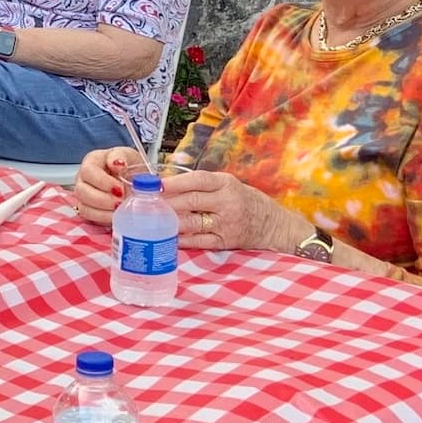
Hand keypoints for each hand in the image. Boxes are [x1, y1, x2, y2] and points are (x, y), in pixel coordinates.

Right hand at [73, 147, 140, 225]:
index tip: (119, 188)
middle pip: (82, 191)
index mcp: (92, 161)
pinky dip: (104, 218)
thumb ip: (122, 156)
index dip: (102, 181)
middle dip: (103, 199)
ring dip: (103, 211)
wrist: (137, 182)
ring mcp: (84, 196)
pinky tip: (116, 216)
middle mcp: (84, 179)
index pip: (88, 171)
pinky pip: (90, 218)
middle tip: (120, 201)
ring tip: (120, 209)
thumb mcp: (129, 156)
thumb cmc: (130, 167)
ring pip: (84, 207)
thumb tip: (117, 163)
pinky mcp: (89, 211)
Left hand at [159, 169, 283, 250]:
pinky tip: (167, 236)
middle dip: (167, 202)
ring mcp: (226, 224)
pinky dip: (181, 239)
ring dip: (170, 221)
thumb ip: (203, 185)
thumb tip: (167, 184)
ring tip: (152, 219)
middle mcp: (227, 203)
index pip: (198, 180)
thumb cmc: (246, 201)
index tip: (157, 184)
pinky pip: (198, 241)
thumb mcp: (229, 185)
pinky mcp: (225, 242)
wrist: (274, 225)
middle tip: (147, 202)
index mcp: (227, 184)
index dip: (176, 182)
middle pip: (192, 201)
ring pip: (192, 223)